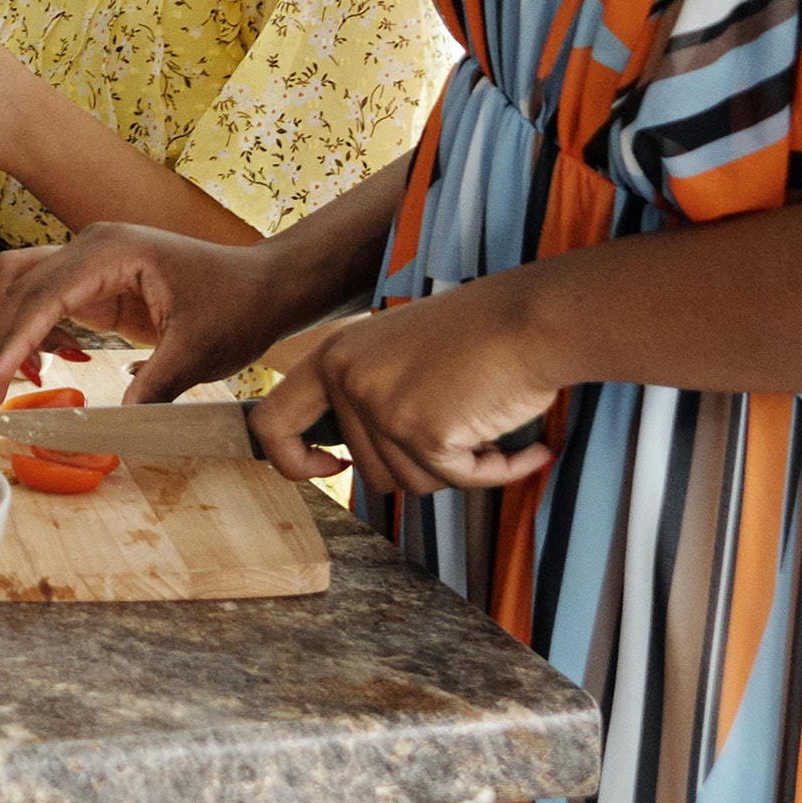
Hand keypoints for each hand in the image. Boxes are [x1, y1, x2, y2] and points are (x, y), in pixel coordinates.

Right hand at [0, 216, 280, 396]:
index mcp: (112, 252)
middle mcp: (93, 246)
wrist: (265, 286)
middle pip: (18, 281)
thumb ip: (153, 387)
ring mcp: (93, 260)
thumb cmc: (238, 307)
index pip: (42, 294)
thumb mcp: (198, 353)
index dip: (12, 342)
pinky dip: (37, 329)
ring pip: (25, 285)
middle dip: (2, 336)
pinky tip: (54, 359)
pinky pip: (49, 298)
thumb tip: (115, 426)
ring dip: (15, 329)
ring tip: (25, 378)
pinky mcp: (99, 280)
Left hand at [249, 279, 560, 499]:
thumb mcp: (396, 354)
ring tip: (487, 420)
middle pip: (369, 471)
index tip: (335, 466)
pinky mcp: (421, 431)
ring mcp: (380, 406)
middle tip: (461, 424)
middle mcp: (347, 379)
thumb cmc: (479, 335)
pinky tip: (526, 448)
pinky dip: (498, 471)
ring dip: (459, 465)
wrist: (530, 319)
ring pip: (414, 483)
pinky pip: (459, 481)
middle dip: (421, 463)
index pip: (270, 423)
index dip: (294, 460)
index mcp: (332, 356)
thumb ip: (366, 395)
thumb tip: (350, 460)